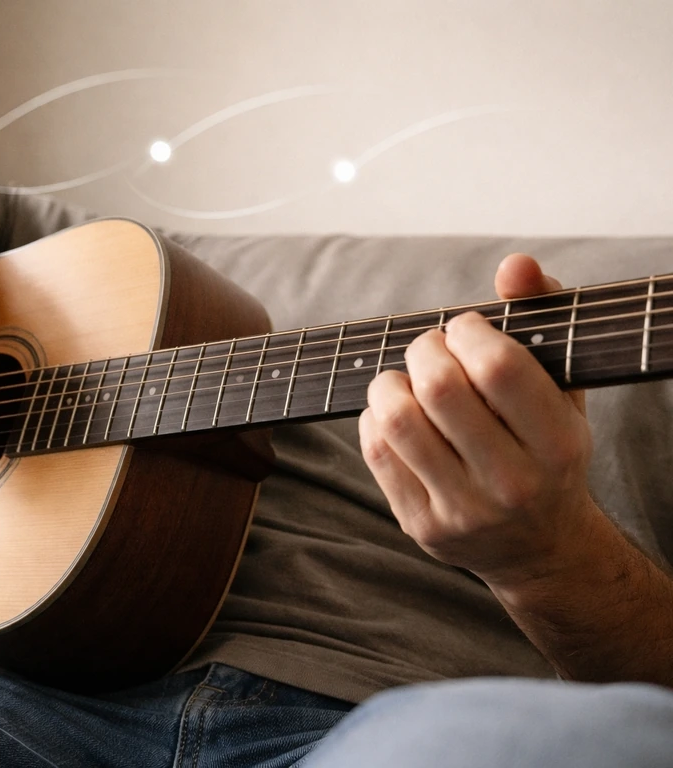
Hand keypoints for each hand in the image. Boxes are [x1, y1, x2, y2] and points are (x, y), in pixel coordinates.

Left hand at [358, 254, 595, 584]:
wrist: (540, 547)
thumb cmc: (547, 451)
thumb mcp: (562, 387)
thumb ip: (541, 316)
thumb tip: (514, 264)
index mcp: (558, 443)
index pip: (498, 368)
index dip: (468, 332)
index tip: (465, 329)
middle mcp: (513, 483)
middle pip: (439, 389)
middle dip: (424, 349)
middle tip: (431, 349)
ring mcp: (463, 510)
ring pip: (398, 419)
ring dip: (390, 381)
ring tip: (407, 378)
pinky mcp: (421, 525)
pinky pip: (376, 450)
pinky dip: (375, 416)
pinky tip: (395, 411)